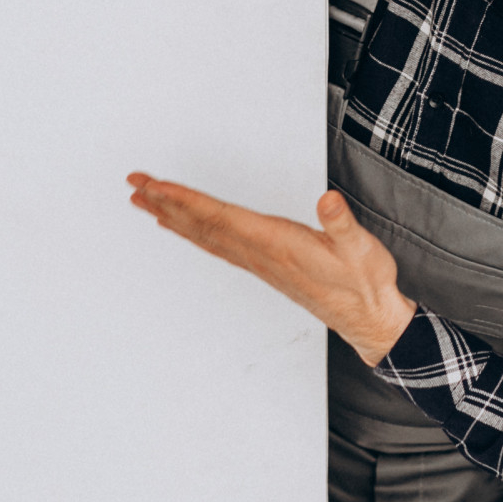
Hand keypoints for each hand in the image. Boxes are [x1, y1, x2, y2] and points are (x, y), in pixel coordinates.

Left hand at [125, 172, 416, 366]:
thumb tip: (328, 202)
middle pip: (201, 224)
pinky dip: (193, 231)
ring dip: (172, 216)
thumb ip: (342, 224)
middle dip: (165, 202)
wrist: (368, 318)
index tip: (157, 186)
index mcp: (275, 243)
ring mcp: (258, 261)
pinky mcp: (263, 265)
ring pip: (204, 235)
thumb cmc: (364, 282)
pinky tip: (181, 225)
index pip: (220, 217)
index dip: (186, 200)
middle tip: (135, 183)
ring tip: (145, 200)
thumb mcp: (362, 249)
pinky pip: (216, 245)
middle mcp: (258, 253)